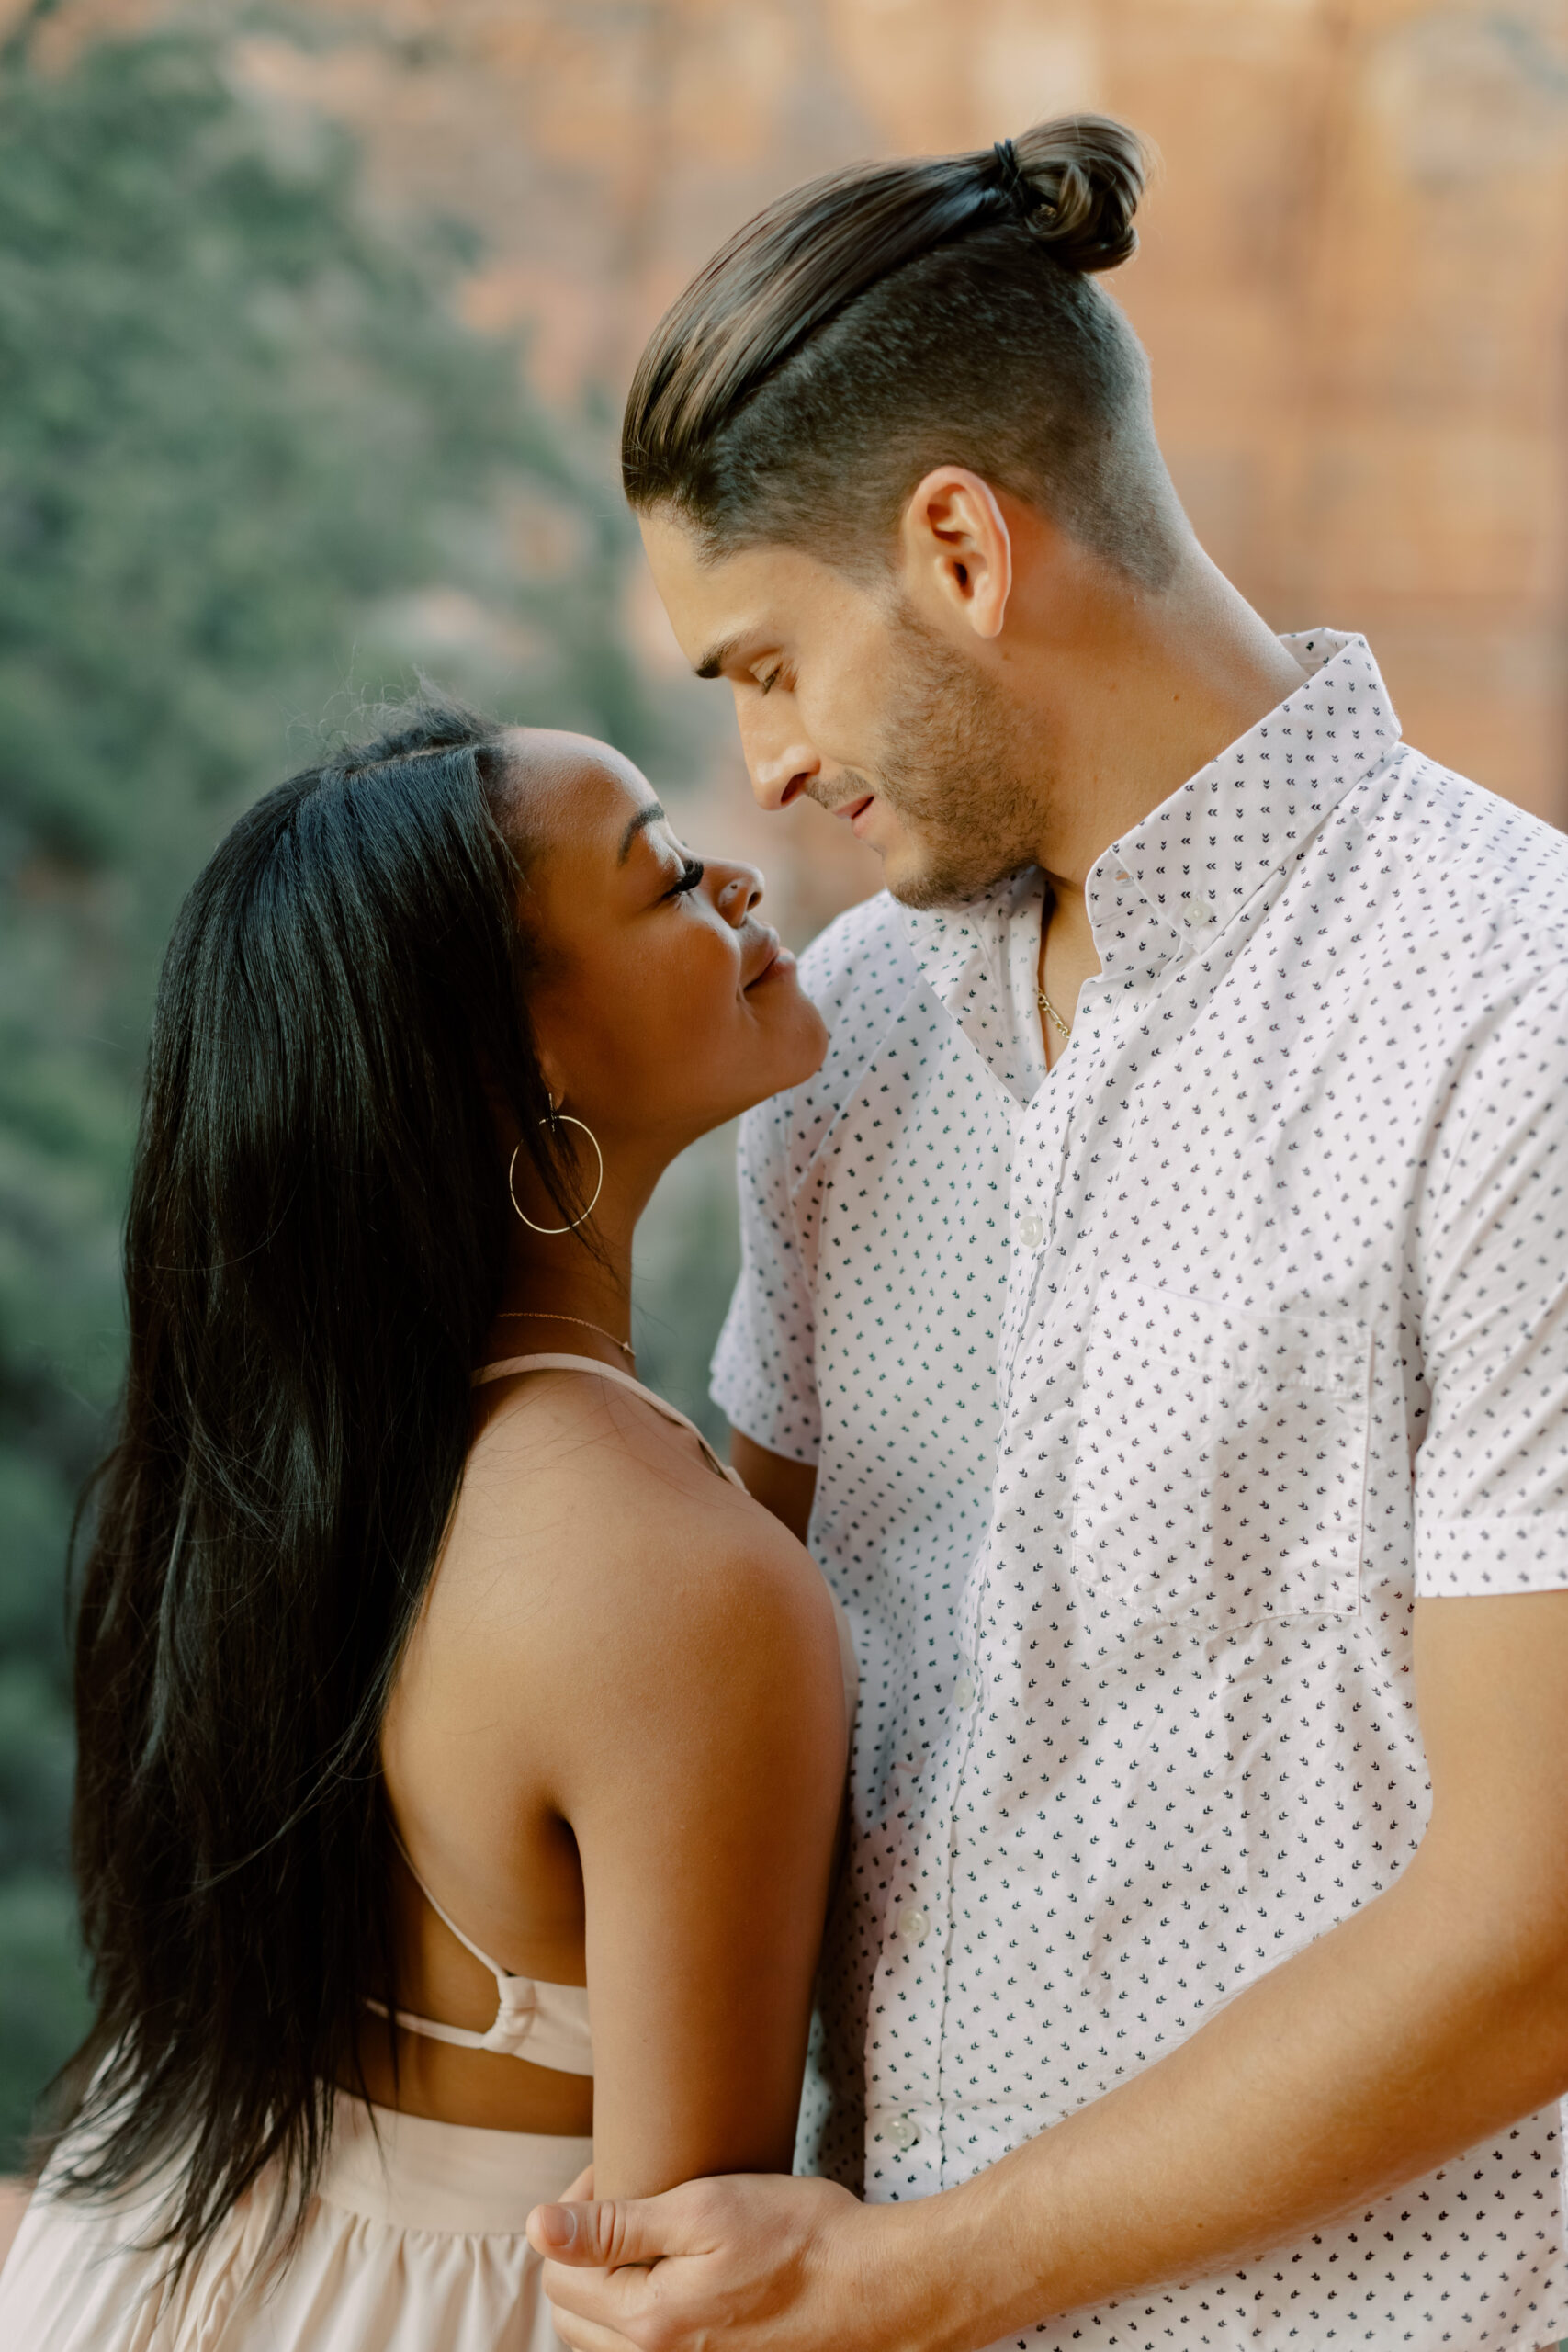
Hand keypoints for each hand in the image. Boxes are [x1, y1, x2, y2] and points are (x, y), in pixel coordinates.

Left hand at [526, 2171, 918, 2351]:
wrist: (874, 2288)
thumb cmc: (797, 2238)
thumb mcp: (702, 2210)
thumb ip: (613, 2226)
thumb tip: (535, 2226)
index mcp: (646, 2322)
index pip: (557, 2273)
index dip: (573, 2213)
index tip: (616, 2172)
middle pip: (571, 2313)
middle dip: (583, 2253)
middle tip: (629, 2197)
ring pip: (604, 2339)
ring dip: (609, 2285)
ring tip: (652, 2233)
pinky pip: (647, 2349)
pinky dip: (643, 2312)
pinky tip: (677, 2274)